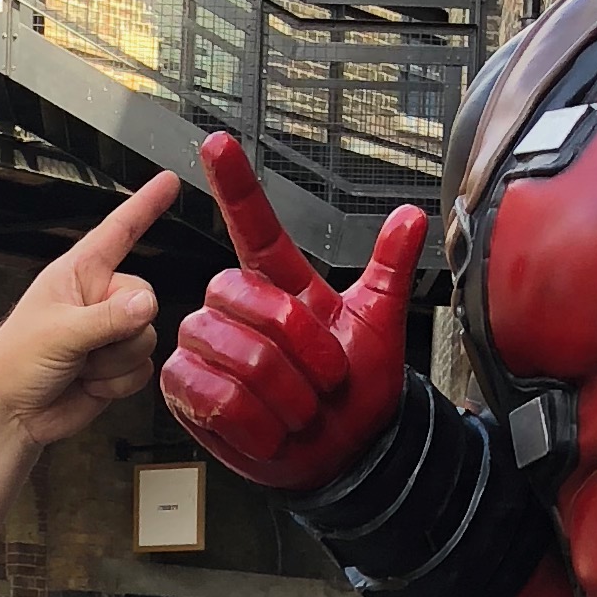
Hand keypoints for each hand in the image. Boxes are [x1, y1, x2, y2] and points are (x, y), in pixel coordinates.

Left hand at [0, 171, 179, 448]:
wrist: (12, 415)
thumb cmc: (15, 363)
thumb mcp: (59, 332)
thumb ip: (107, 318)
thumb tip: (147, 305)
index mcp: (78, 273)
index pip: (119, 230)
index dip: (145, 206)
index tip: (168, 183)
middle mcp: (98, 298)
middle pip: (146, 299)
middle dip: (122, 329)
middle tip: (87, 344)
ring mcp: (109, 333)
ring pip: (147, 338)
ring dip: (115, 361)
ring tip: (81, 366)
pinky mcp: (116, 366)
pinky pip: (143, 368)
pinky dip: (118, 382)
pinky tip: (90, 383)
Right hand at [157, 132, 427, 488]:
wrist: (346, 453)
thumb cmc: (356, 391)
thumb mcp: (382, 326)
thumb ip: (389, 270)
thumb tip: (411, 218)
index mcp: (280, 284)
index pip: (252, 225)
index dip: (236, 185)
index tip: (218, 143)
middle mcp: (236, 308)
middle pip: (247, 301)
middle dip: (299, 350)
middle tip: (322, 382)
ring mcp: (204, 346)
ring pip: (235, 354)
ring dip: (282, 394)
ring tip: (298, 410)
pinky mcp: (184, 389)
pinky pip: (212, 395)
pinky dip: (253, 422)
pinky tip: (269, 429)